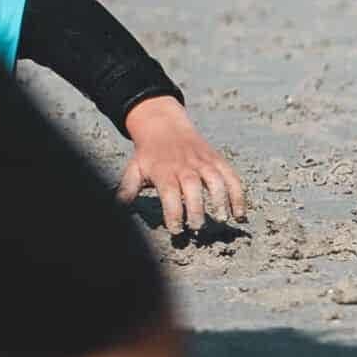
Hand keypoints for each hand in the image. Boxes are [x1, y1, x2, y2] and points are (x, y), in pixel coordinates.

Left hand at [116, 97, 245, 234]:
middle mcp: (185, 166)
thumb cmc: (148, 155)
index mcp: (164, 171)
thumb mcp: (134, 170)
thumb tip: (117, 209)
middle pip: (193, 188)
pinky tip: (239, 213)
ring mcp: (203, 162)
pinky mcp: (217, 161)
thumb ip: (127, 190)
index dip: (173, 212)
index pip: (170, 193)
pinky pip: (231, 177)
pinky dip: (238, 194)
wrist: (165, 126)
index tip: (176, 230)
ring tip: (222, 219)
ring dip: (221, 200)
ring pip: (216, 180)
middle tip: (198, 228)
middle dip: (197, 208)